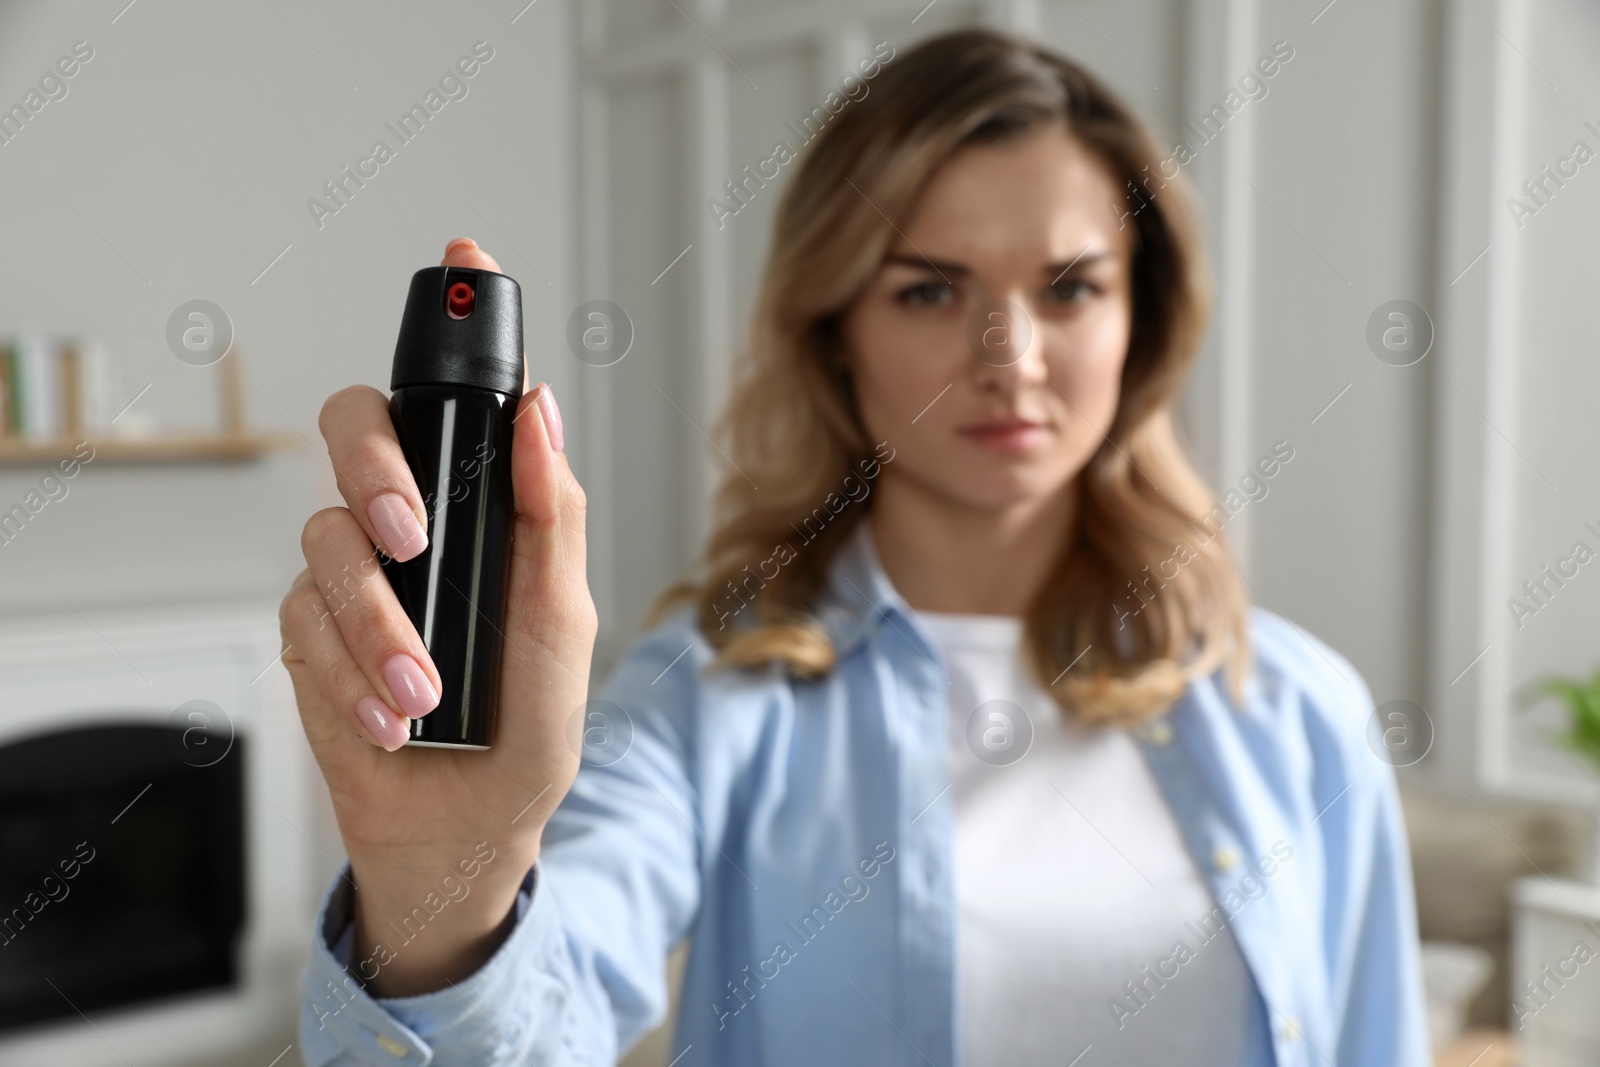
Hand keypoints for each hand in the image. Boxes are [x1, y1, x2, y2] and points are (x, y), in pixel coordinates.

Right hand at [279, 238, 594, 995]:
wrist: (473, 823)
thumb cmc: (530, 717)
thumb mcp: (564, 616)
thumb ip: (547, 512)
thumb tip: (541, 408)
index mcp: (477, 503)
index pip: (456, 398)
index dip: (455, 322)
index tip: (465, 256)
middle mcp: (410, 521)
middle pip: (353, 429)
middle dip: (375, 470)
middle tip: (411, 534)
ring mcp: (354, 574)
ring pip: (324, 539)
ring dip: (377, 623)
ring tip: (426, 690)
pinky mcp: (309, 636)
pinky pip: (301, 623)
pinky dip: (351, 673)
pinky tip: (392, 717)